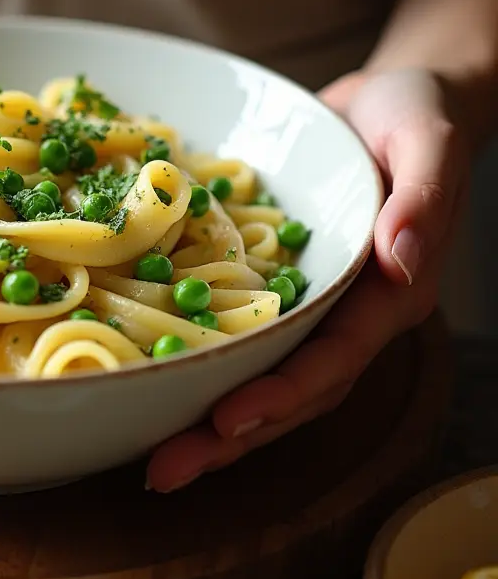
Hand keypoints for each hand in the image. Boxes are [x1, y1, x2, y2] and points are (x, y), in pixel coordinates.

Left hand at [145, 68, 469, 491]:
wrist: (387, 105)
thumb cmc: (417, 118)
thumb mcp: (428, 143)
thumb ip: (422, 200)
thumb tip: (400, 264)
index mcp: (386, 296)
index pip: (335, 359)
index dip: (283, 394)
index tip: (229, 421)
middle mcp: (346, 317)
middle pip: (289, 392)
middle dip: (228, 437)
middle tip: (162, 472)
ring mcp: (309, 310)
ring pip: (259, 379)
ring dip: (206, 425)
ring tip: (150, 461)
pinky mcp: (274, 291)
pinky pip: (237, 339)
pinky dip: (198, 369)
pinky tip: (152, 389)